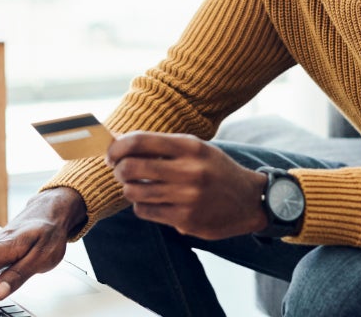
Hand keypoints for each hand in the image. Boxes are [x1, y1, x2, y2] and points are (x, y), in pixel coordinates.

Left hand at [107, 132, 268, 239]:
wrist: (249, 200)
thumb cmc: (216, 170)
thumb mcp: (196, 149)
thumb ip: (161, 146)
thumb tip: (119, 142)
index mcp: (190, 146)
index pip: (139, 141)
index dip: (117, 147)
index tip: (111, 154)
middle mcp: (189, 170)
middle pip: (131, 167)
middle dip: (118, 169)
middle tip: (120, 171)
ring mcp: (187, 197)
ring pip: (134, 192)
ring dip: (130, 189)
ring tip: (138, 186)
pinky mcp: (185, 219)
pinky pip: (145, 211)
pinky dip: (142, 205)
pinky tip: (152, 201)